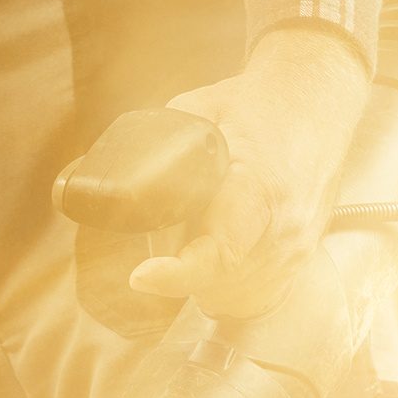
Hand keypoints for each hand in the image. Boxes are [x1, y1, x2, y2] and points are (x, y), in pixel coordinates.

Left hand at [132, 21, 371, 317]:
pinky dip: (229, 289)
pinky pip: (256, 297)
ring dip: (204, 284)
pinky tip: (216, 262)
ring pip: (234, 296)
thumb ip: (147, 147)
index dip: (177, 273)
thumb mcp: (197, 110)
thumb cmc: (255, 104)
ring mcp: (298, 248)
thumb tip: (77, 179)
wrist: (320, 99)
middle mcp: (285, 227)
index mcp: (260, 188)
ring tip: (192, 243)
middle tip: (158, 247)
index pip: (221, 250)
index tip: (140, 275)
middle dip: (180, 273)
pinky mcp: (302, 259)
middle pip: (217, 281)